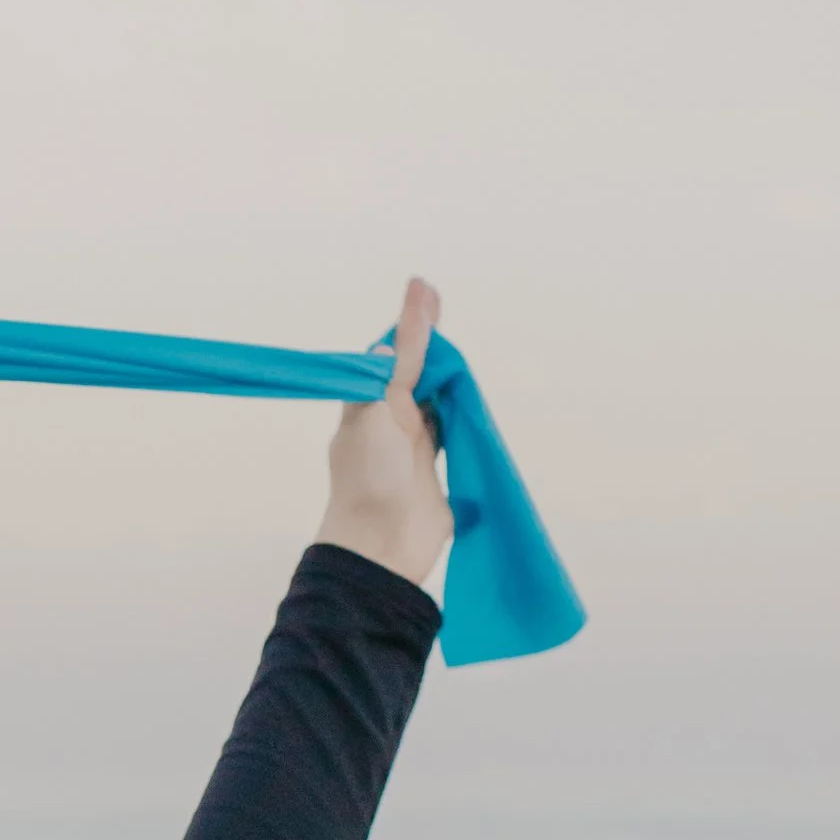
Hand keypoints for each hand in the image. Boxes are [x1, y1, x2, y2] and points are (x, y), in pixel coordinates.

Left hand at [316, 274, 450, 585]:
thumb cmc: (369, 478)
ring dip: (450, 380)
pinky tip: (470, 398)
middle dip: (433, 347)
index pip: (392, 356)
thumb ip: (395, 366)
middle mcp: (390, 422)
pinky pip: (453, 433)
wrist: (381, 547)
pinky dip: (462, 415)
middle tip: (439, 305)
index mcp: (368, 406)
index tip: (424, 291)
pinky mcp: (438, 470)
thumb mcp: (377, 409)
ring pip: (437, 401)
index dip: (410, 327)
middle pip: (417, 375)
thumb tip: (396, 322)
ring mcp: (414, 447)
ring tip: (457, 351)